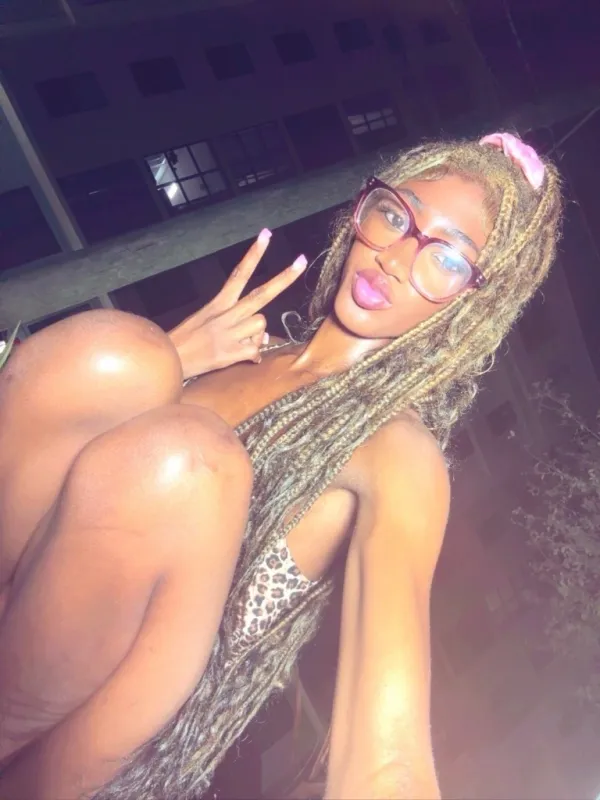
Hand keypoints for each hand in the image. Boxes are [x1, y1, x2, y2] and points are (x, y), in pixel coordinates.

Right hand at [168, 230, 306, 379]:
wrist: (168, 360)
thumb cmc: (187, 340)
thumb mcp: (207, 322)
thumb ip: (237, 324)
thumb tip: (264, 334)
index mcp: (218, 303)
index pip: (240, 273)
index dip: (254, 254)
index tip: (267, 234)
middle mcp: (226, 315)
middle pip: (262, 293)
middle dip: (285, 277)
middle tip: (302, 260)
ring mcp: (230, 334)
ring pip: (262, 325)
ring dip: (256, 335)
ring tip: (239, 342)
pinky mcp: (230, 353)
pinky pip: (256, 350)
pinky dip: (252, 356)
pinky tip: (240, 357)